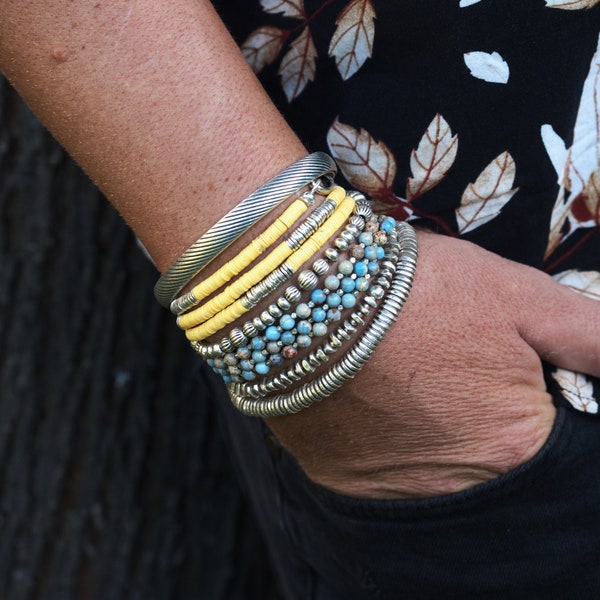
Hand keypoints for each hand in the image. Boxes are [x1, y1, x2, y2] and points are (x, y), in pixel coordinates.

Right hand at [266, 231, 599, 498]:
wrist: (301, 295)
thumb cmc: (414, 291)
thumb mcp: (516, 295)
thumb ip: (591, 336)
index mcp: (514, 446)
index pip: (550, 439)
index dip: (529, 394)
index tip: (494, 362)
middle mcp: (457, 488)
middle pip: (489, 459)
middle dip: (478, 414)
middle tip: (444, 366)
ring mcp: (391, 491)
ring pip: (435, 470)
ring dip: (431, 431)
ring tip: (405, 376)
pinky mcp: (340, 482)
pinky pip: (381, 473)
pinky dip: (386, 442)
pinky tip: (374, 399)